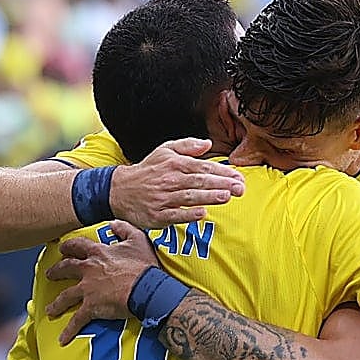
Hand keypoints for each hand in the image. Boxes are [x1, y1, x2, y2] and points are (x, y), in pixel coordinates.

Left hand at [45, 220, 158, 343]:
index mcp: (98, 253)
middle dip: (56, 271)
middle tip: (49, 274)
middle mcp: (88, 270)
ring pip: (65, 296)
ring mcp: (87, 289)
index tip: (62, 248)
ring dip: (56, 304)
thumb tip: (113, 224)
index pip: (77, 246)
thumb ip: (124, 229)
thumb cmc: (144, 265)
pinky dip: (69, 330)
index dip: (68, 247)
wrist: (147, 288)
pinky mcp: (91, 307)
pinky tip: (62, 340)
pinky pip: (77, 320)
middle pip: (66, 269)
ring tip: (49, 310)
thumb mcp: (138, 240)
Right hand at [110, 138, 243, 227]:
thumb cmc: (147, 171)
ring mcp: (163, 198)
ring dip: (208, 197)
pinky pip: (174, 215)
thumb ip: (187, 146)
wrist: (120, 190)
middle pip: (199, 182)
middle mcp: (170, 180)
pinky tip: (202, 213)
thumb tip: (207, 144)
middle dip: (221, 184)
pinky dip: (188, 214)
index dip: (222, 172)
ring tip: (226, 197)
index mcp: (174, 164)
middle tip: (239, 188)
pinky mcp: (157, 215)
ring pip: (189, 197)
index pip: (203, 167)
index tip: (238, 177)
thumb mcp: (165, 150)